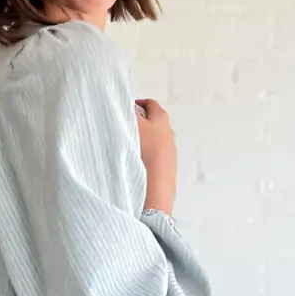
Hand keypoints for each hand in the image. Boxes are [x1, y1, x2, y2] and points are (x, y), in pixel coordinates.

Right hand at [135, 98, 176, 215]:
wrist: (154, 191)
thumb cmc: (142, 153)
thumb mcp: (133, 126)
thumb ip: (129, 113)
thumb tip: (126, 105)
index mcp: (161, 120)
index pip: (150, 104)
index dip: (137, 104)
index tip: (124, 110)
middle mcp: (169, 135)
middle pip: (154, 123)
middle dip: (140, 123)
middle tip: (123, 130)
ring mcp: (170, 155)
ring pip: (155, 142)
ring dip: (143, 142)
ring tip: (127, 150)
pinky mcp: (168, 172)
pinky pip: (155, 159)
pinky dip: (146, 158)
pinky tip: (135, 166)